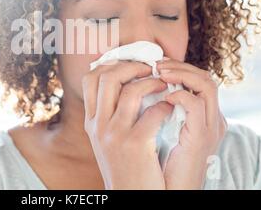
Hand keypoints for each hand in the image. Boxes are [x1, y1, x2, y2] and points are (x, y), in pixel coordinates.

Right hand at [82, 61, 173, 188]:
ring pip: (130, 91)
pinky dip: (165, 105)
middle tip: (149, 69)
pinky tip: (170, 108)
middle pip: (107, 78)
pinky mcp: (135, 145)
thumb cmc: (125, 166)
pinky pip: (152, 113)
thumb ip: (109, 114)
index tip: (129, 65)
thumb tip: (124, 85)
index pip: (90, 79)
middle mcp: (98, 125)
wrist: (131, 196)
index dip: (110, 65)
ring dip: (151, 82)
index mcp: (91, 122)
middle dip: (131, 67)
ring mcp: (114, 135)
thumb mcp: (107, 140)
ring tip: (163, 84)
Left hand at [157, 58, 226, 188]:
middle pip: (205, 77)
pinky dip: (181, 95)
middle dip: (179, 65)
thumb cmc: (161, 162)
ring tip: (158, 72)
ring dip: (180, 73)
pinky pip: (196, 105)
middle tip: (156, 64)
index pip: (199, 79)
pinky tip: (164, 96)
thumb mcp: (160, 129)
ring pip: (207, 84)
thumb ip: (158, 109)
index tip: (155, 64)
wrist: (170, 190)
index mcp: (203, 116)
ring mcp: (210, 126)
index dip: (178, 67)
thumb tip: (137, 87)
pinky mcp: (202, 136)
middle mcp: (212, 118)